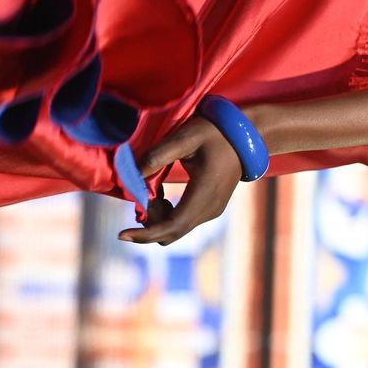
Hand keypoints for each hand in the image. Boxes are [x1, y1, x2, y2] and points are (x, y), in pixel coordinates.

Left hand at [117, 117, 241, 245]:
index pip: (173, 226)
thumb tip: (133, 175)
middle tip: (142, 195)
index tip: (122, 233)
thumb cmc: (215, 132)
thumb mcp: (187, 136)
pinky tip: (163, 195)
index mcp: (205, 192)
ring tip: (154, 191)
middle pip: (171, 233)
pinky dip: (166, 216)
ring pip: (176, 231)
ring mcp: (212, 211)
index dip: (145, 234)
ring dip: (156, 218)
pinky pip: (182, 223)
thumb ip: (159, 154)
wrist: (246, 136)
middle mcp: (210, 208)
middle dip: (148, 222)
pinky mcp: (211, 210)